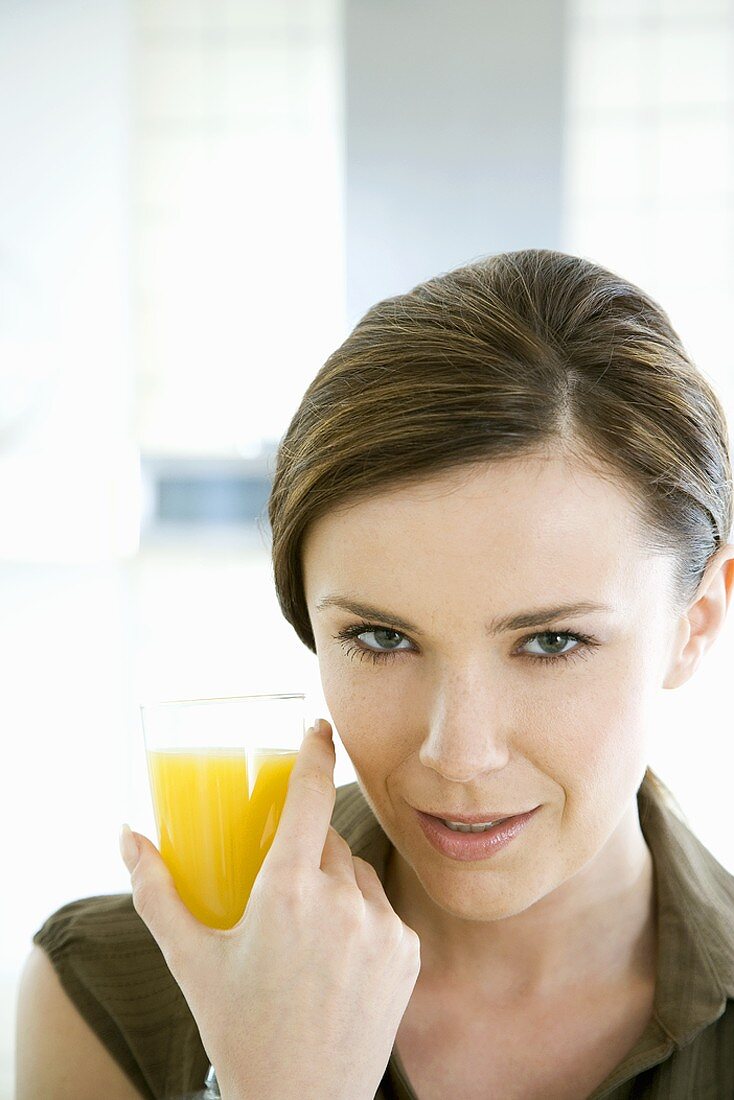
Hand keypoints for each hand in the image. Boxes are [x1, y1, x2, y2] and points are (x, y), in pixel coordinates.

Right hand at [120, 719, 421, 1099]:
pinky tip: (337, 959)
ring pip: (354, 872)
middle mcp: (340, 902)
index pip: (308, 796)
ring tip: (306, 938)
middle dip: (303, 851)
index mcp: (285, 893)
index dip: (314, 753)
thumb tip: (128, 836)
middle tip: (280, 896)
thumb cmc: (239, 1029)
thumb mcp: (190, 959)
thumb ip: (155, 891)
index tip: (318, 727)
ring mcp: (381, 927)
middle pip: (325, 840)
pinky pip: (381, 907)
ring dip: (333, 883)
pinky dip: (360, 916)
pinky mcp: (406, 951)